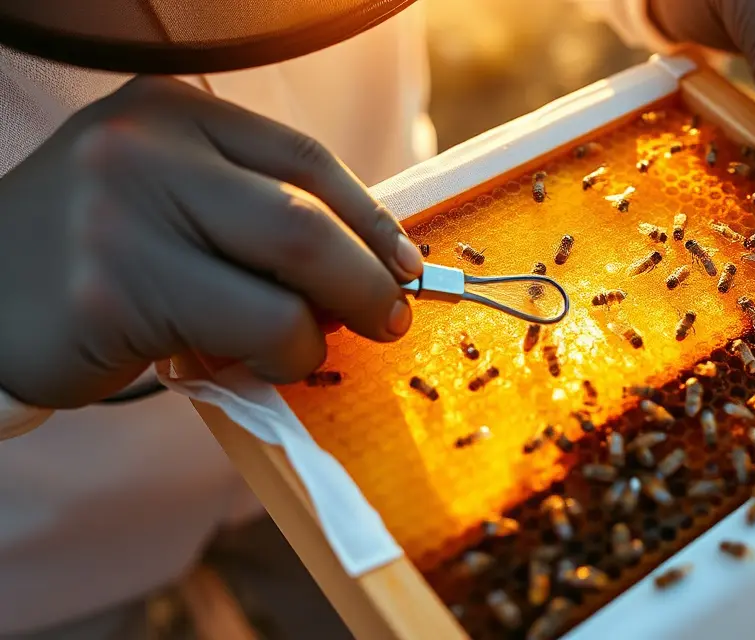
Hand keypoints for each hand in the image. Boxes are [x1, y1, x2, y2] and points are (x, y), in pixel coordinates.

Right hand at [0, 76, 423, 407]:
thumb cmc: (99, 256)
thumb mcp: (172, 198)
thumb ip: (257, 212)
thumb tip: (375, 264)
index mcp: (172, 109)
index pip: (306, 159)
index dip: (372, 220)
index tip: (406, 265)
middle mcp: (146, 148)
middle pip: (308, 218)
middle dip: (368, 280)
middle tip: (389, 319)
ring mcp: (123, 216)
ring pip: (289, 277)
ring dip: (319, 331)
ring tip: (302, 349)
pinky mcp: (114, 292)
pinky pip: (249, 331)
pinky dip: (276, 358)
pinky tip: (246, 364)